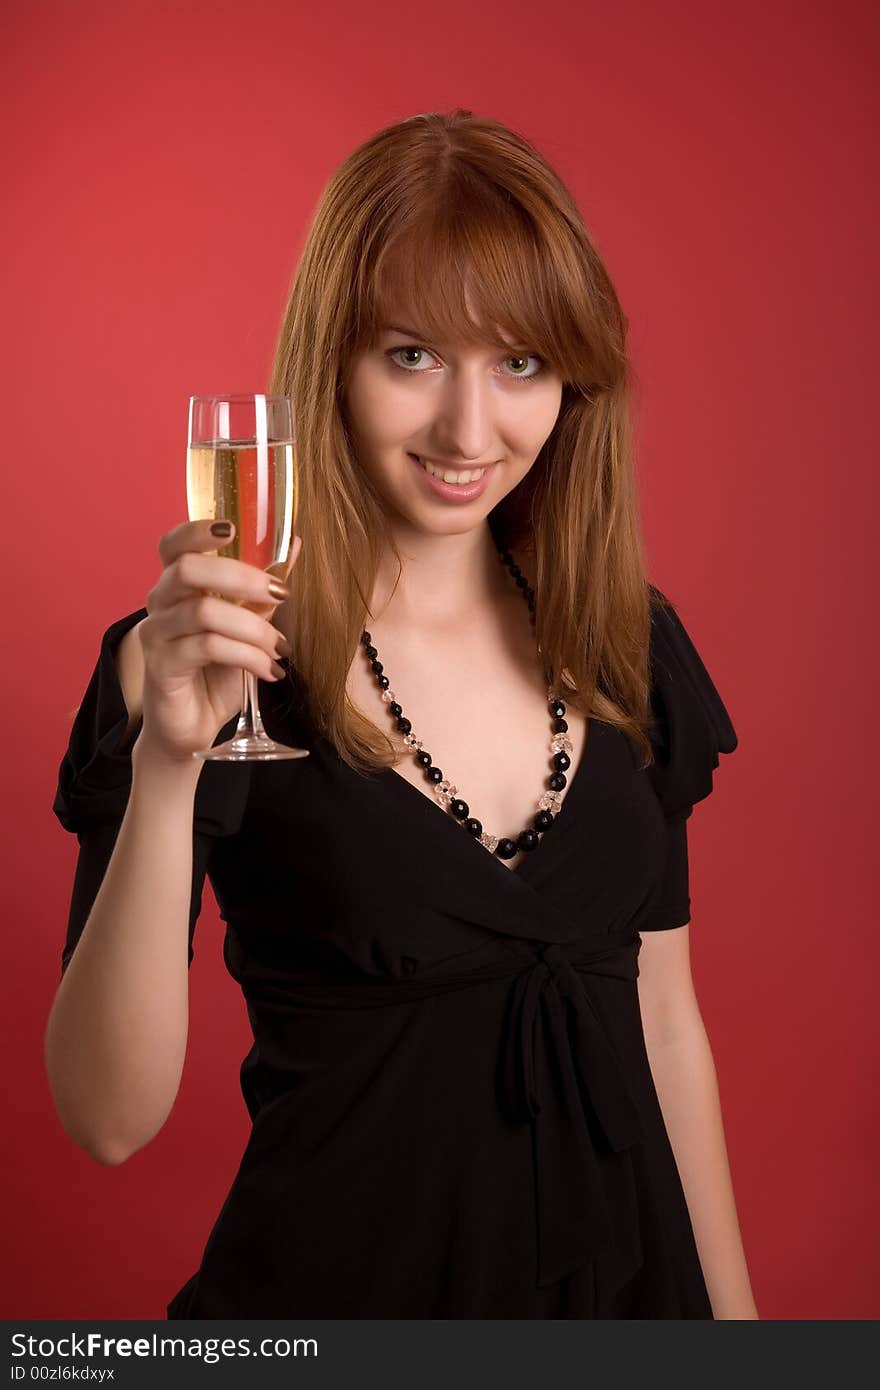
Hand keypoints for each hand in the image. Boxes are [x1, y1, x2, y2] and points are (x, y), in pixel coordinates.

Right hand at [135, 520, 302, 761]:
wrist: (193, 729)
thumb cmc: (216, 674)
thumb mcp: (247, 629)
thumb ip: (263, 593)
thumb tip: (294, 547)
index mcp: (178, 588)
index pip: (173, 545)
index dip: (197, 530)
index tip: (233, 528)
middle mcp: (160, 605)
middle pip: (187, 570)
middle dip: (241, 577)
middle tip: (281, 594)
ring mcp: (157, 635)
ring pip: (203, 612)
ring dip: (253, 628)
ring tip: (280, 648)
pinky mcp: (161, 667)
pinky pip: (205, 648)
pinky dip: (246, 656)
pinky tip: (269, 671)